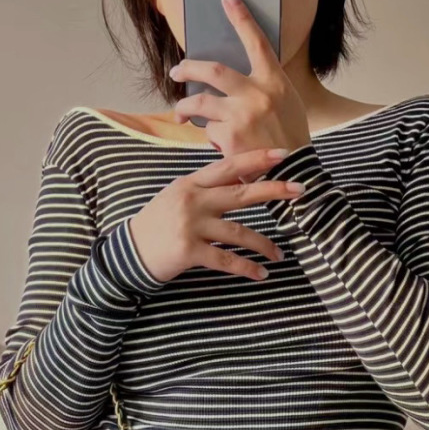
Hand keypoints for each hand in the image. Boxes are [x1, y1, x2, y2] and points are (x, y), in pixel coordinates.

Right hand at [128, 146, 305, 283]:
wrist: (128, 252)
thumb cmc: (156, 224)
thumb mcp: (176, 196)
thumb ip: (204, 188)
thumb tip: (238, 179)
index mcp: (191, 184)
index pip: (228, 166)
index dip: (256, 159)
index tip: (282, 154)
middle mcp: (192, 200)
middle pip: (240, 193)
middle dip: (273, 190)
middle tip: (300, 190)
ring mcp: (190, 225)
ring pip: (238, 232)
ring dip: (263, 244)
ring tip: (280, 254)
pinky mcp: (188, 250)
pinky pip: (225, 260)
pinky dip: (246, 268)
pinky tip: (261, 274)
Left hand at [170, 0, 310, 155]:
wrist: (292, 173)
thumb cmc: (289, 138)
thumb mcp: (286, 104)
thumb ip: (263, 88)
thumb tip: (234, 82)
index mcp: (273, 81)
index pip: (256, 41)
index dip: (240, 17)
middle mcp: (256, 94)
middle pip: (213, 70)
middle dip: (189, 68)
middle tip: (177, 70)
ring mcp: (241, 115)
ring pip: (200, 102)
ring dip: (185, 107)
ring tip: (181, 113)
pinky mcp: (228, 137)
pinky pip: (209, 130)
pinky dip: (210, 136)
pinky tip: (218, 143)